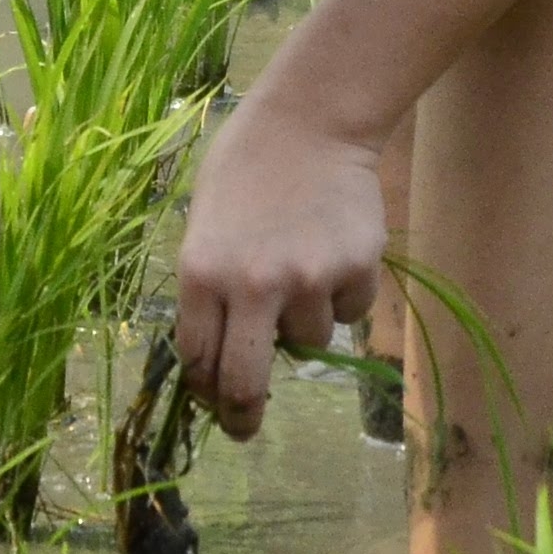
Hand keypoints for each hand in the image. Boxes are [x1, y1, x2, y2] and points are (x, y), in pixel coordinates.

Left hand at [168, 88, 388, 440]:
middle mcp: (251, 285)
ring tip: (299, 265)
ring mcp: (307, 281)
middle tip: (244, 428)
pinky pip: (347, 313)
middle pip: (245, 382)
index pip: (198, 359)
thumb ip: (210, 291)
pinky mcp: (354, 272)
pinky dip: (341, 297)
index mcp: (201, 273)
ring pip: (307, 342)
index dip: (204, 392)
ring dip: (302, 322)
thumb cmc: (245, 174)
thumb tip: (218, 357)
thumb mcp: (204, 228)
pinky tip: (331, 250)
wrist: (309, 125)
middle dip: (242, 416)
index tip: (211, 408)